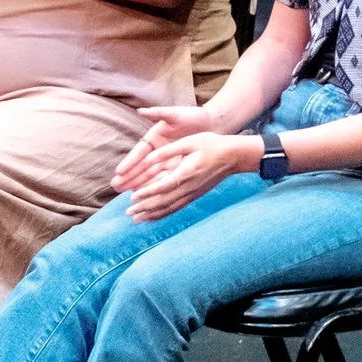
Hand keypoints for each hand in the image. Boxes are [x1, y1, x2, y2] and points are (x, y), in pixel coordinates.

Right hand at [111, 103, 225, 193]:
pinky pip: (162, 178)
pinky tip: (145, 194)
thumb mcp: (176, 114)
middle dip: (128, 177)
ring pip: (149, 174)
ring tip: (125, 193)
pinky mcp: (175, 166)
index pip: (139, 152)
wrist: (212, 124)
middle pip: (140, 166)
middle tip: (115, 187)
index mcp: (154, 138)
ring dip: (138, 184)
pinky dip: (153, 185)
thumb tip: (141, 110)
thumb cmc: (193, 117)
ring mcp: (165, 160)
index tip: (119, 172)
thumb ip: (159, 113)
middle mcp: (156, 150)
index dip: (129, 162)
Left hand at [122, 129, 260, 222]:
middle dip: (145, 208)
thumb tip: (149, 158)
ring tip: (136, 219)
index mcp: (186, 173)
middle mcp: (189, 187)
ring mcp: (193, 193)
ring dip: (152, 215)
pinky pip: (177, 207)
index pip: (163, 186)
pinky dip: (164, 214)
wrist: (234, 156)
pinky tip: (153, 217)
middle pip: (164, 201)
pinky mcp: (195, 195)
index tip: (133, 197)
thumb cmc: (211, 145)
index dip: (148, 193)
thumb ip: (168, 151)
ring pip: (170, 208)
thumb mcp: (189, 142)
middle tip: (128, 213)